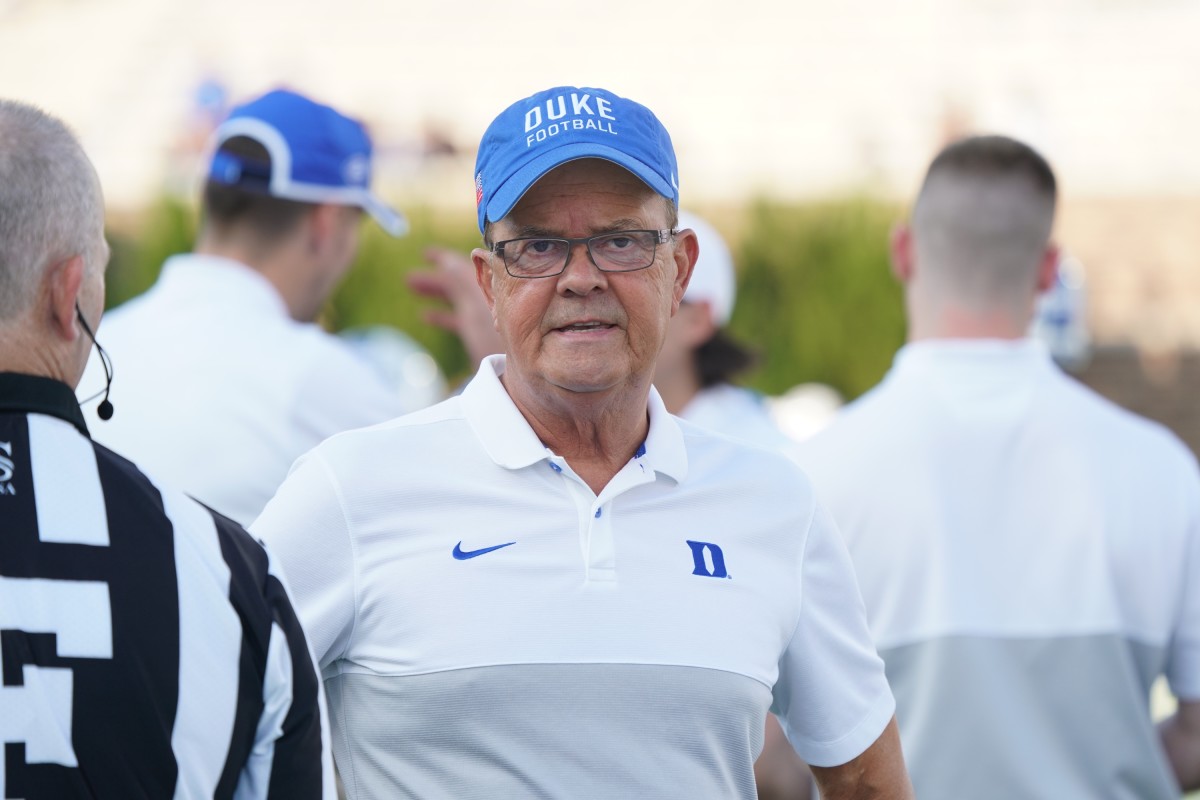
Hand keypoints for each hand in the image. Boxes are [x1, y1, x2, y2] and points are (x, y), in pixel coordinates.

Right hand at [407, 246, 501, 368]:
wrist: (514, 368)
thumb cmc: (495, 338)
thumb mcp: (474, 308)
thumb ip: (462, 284)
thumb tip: (448, 260)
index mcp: (487, 289)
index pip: (463, 267)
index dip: (444, 258)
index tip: (426, 253)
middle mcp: (484, 299)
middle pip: (456, 281)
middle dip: (434, 276)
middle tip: (409, 278)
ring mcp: (481, 316)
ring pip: (454, 298)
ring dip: (434, 291)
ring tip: (411, 286)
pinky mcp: (478, 334)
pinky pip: (456, 319)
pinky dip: (441, 315)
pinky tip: (424, 315)